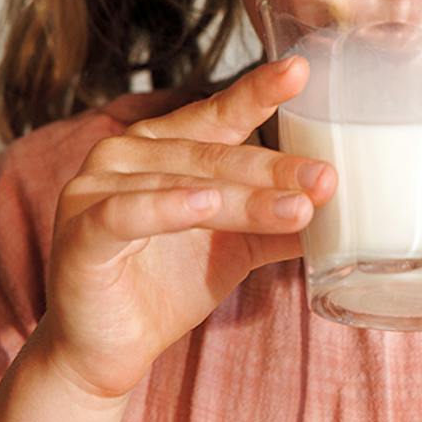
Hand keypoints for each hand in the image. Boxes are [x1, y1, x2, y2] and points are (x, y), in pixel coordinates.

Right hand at [30, 55, 336, 401]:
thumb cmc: (169, 284)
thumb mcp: (239, 245)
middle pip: (213, 154)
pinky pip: (127, 213)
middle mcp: (127, 153)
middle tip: (325, 180)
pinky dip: (168, 207)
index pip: (220, 113)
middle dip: (274, 169)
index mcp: (164, 144)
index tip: (300, 70)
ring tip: (297, 208)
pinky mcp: (79, 232)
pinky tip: (206, 205)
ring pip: (184, 185)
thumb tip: (342, 204)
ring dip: (245, 199)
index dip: (259, 91)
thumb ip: (282, 220)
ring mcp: (95, 188)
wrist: (108, 351)